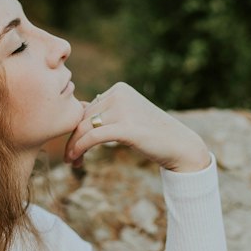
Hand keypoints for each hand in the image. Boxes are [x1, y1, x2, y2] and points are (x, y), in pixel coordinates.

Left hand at [63, 83, 210, 172]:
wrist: (179, 145)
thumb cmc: (152, 133)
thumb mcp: (127, 115)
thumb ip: (105, 110)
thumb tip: (78, 108)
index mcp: (119, 89)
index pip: (87, 108)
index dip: (76, 129)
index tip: (73, 147)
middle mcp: (119, 94)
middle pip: (84, 118)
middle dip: (74, 139)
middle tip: (70, 158)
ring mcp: (123, 110)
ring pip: (85, 127)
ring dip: (74, 146)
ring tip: (72, 162)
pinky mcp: (126, 127)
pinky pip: (93, 137)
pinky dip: (80, 148)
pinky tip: (75, 159)